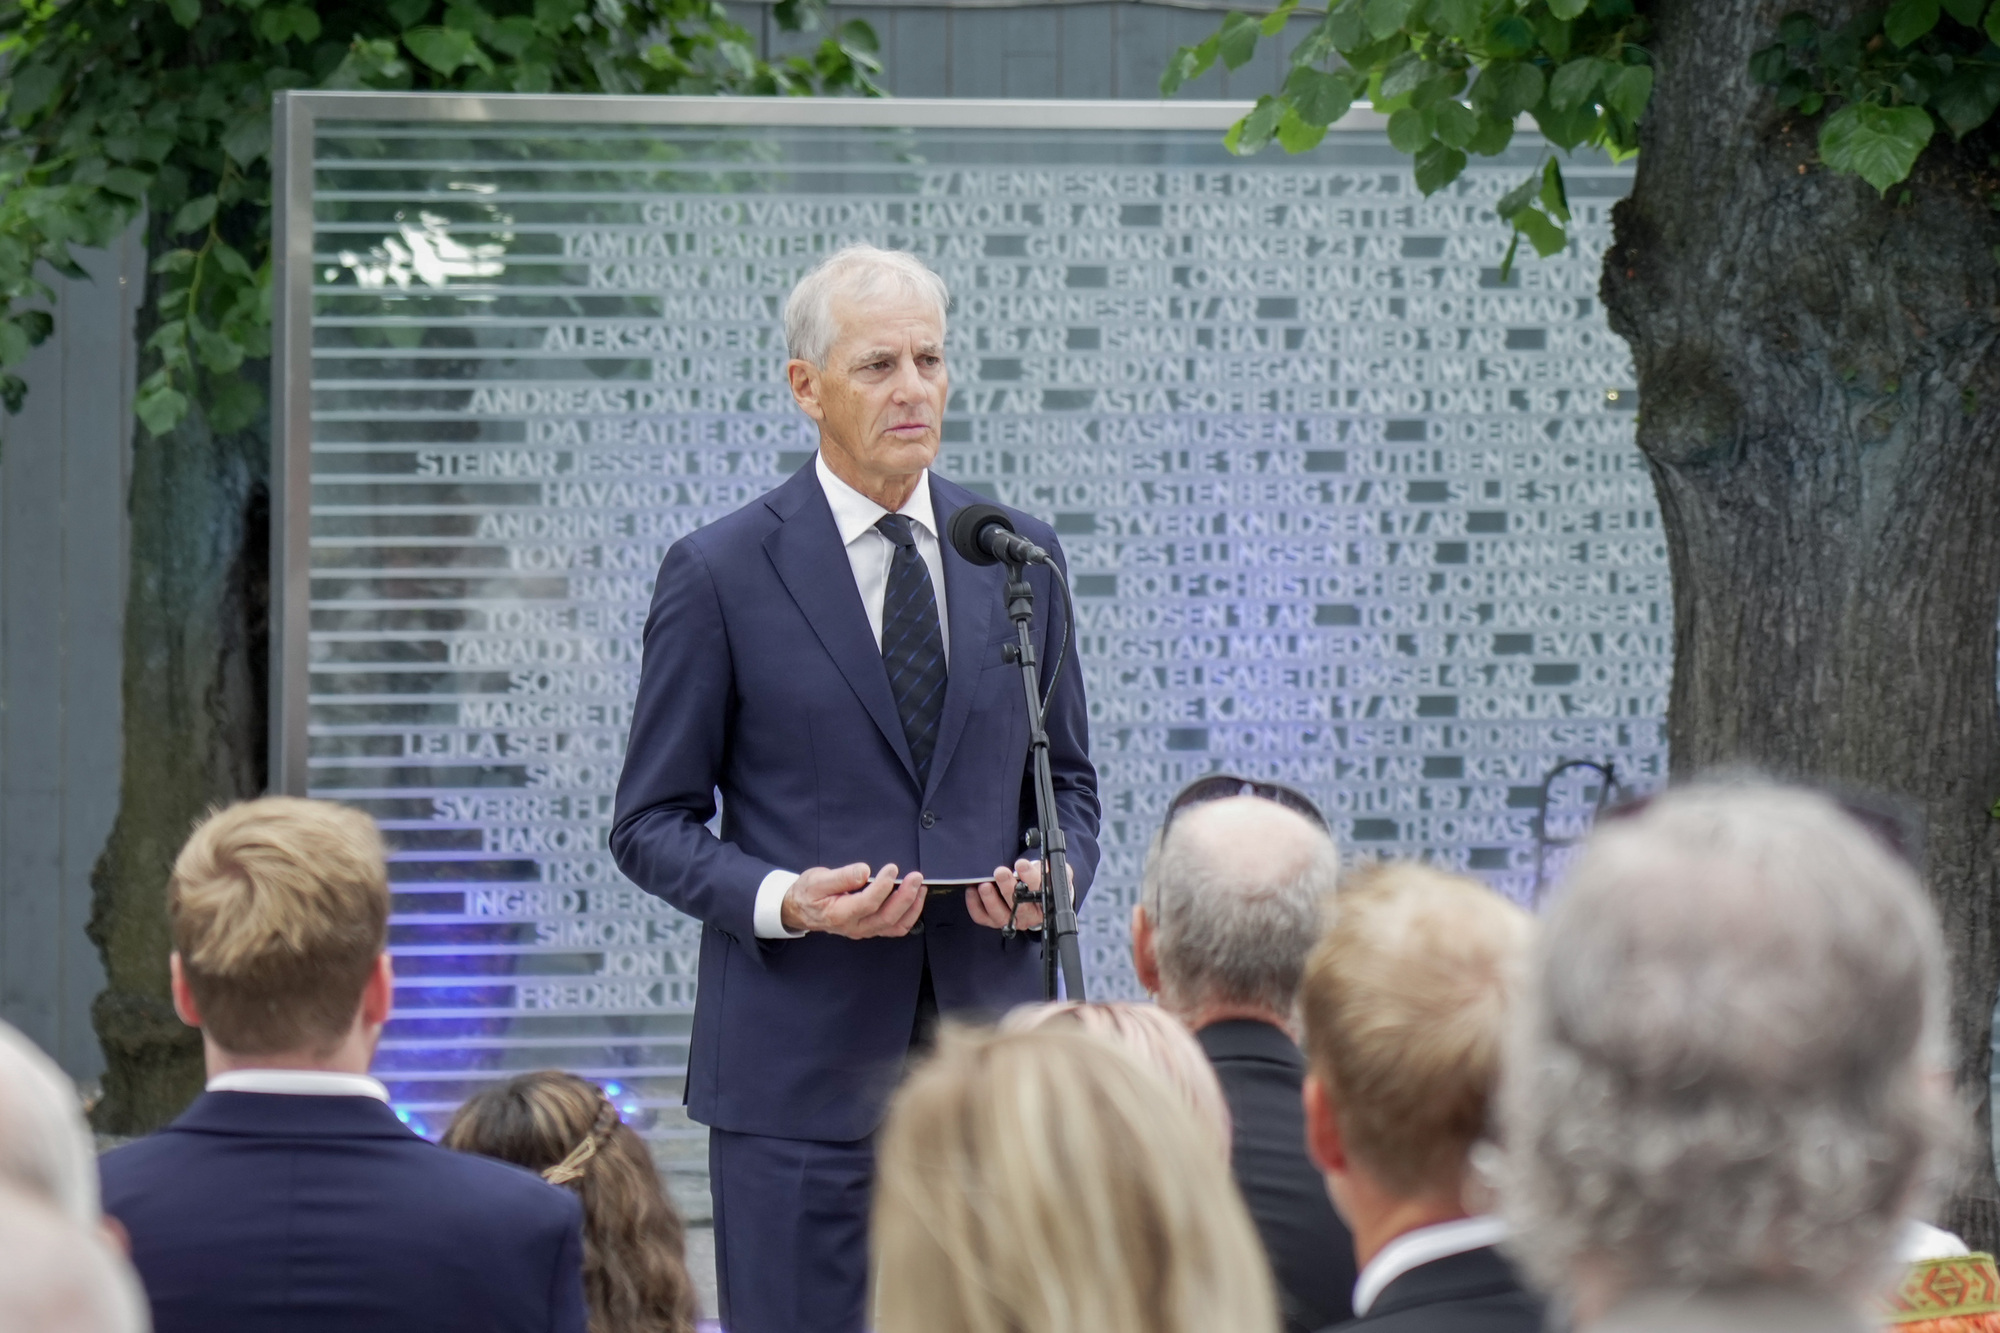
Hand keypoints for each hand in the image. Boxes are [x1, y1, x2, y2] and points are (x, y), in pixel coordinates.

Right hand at [781, 863, 924, 938]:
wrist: (801, 910)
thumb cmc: (808, 893)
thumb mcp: (817, 880)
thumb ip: (841, 877)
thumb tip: (863, 871)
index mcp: (839, 914)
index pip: (868, 903)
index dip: (883, 886)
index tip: (892, 868)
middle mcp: (855, 927)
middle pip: (887, 917)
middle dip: (905, 896)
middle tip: (915, 877)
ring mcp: (864, 930)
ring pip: (895, 926)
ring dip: (912, 907)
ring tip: (920, 887)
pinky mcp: (871, 928)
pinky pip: (895, 928)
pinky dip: (909, 916)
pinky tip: (915, 900)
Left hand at [970, 859, 1044, 931]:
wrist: (1026, 894)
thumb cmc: (1033, 881)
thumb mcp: (1041, 873)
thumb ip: (1039, 868)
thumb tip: (1033, 863)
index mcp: (1044, 903)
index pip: (1040, 892)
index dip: (1030, 878)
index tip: (1021, 864)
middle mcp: (1028, 916)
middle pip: (1020, 907)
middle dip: (1008, 888)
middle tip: (1001, 872)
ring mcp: (1011, 921)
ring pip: (1001, 916)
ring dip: (991, 900)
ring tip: (985, 885)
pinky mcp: (994, 921)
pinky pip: (983, 917)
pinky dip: (975, 905)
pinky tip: (972, 890)